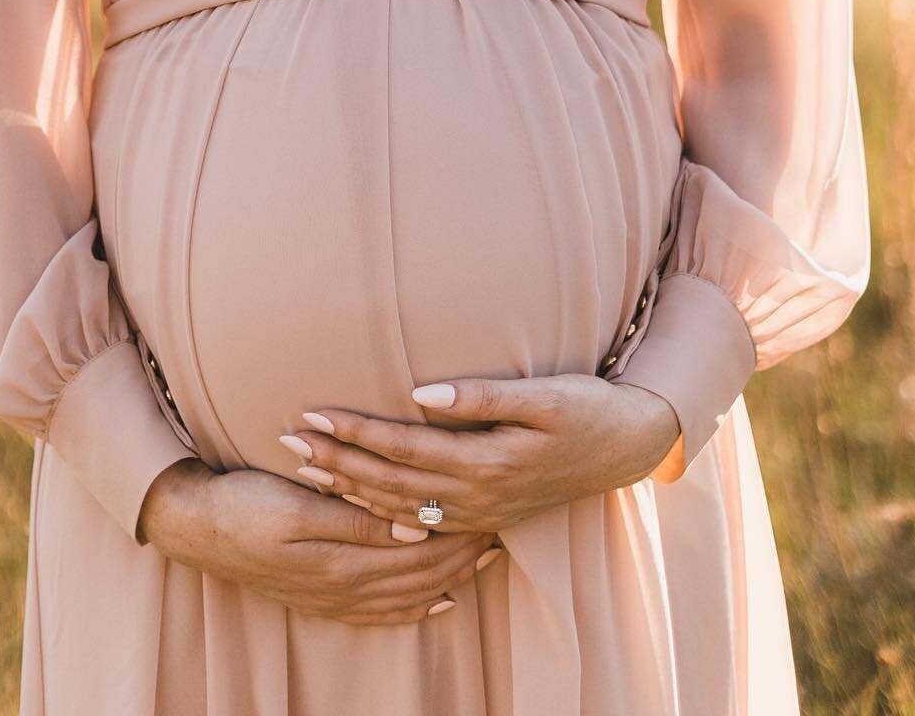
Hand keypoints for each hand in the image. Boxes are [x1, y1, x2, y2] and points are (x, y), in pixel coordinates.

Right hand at [138, 456, 502, 625]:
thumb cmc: (247, 503)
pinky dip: (418, 607)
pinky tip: (441, 601)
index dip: (457, 533)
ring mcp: (335, 597)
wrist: (200, 528)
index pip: (418, 552)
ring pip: (409, 594)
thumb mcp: (299, 505)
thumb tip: (412, 528)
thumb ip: (357, 518)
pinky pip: (383, 612)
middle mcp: (345, 587)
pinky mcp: (324, 597)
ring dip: (450, 578)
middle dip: (463, 554)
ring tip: (485, 557)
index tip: (489, 509)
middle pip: (421, 576)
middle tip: (500, 527)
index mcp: (343, 560)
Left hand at [280, 373, 680, 533]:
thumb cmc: (586, 408)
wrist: (628, 447)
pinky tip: (358, 505)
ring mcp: (480, 513)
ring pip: (400, 508)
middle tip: (286, 443)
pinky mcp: (486, 516)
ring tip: (307, 471)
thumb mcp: (542, 394)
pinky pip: (422, 521)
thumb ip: (480, 396)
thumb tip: (420, 393)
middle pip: (389, 483)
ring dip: (349, 489)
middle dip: (335, 464)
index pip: (402, 448)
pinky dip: (382, 514)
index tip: (311, 415)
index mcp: (486, 463)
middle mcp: (477, 497)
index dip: (354, 432)